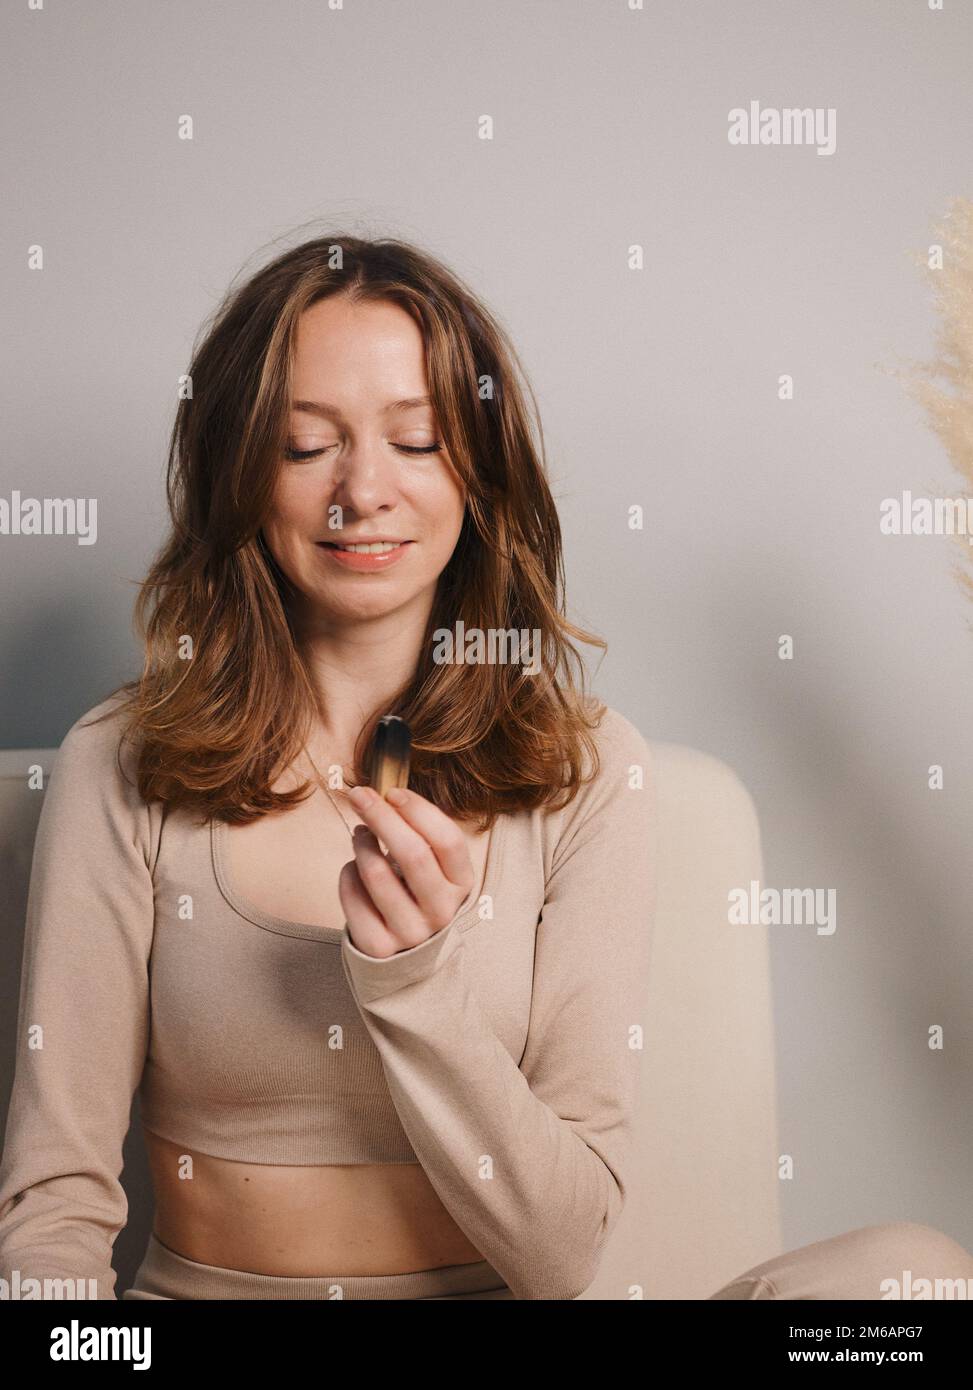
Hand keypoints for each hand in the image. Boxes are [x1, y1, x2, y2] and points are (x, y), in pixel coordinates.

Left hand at [339, 785, 474, 958]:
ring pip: (376, 872)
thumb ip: (419, 833)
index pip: (447, 840)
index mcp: (462, 884)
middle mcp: (442, 911)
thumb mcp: (433, 867)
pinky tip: (354, 870)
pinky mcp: (379, 946)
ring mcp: (411, 933)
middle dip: (381, 816)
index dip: (419, 810)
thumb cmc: (416, 893)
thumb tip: (381, 795)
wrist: (405, 951)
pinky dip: (347, 873)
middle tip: (360, 795)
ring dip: (361, 843)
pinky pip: (353, 895)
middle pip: (413, 853)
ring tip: (360, 835)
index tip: (393, 792)